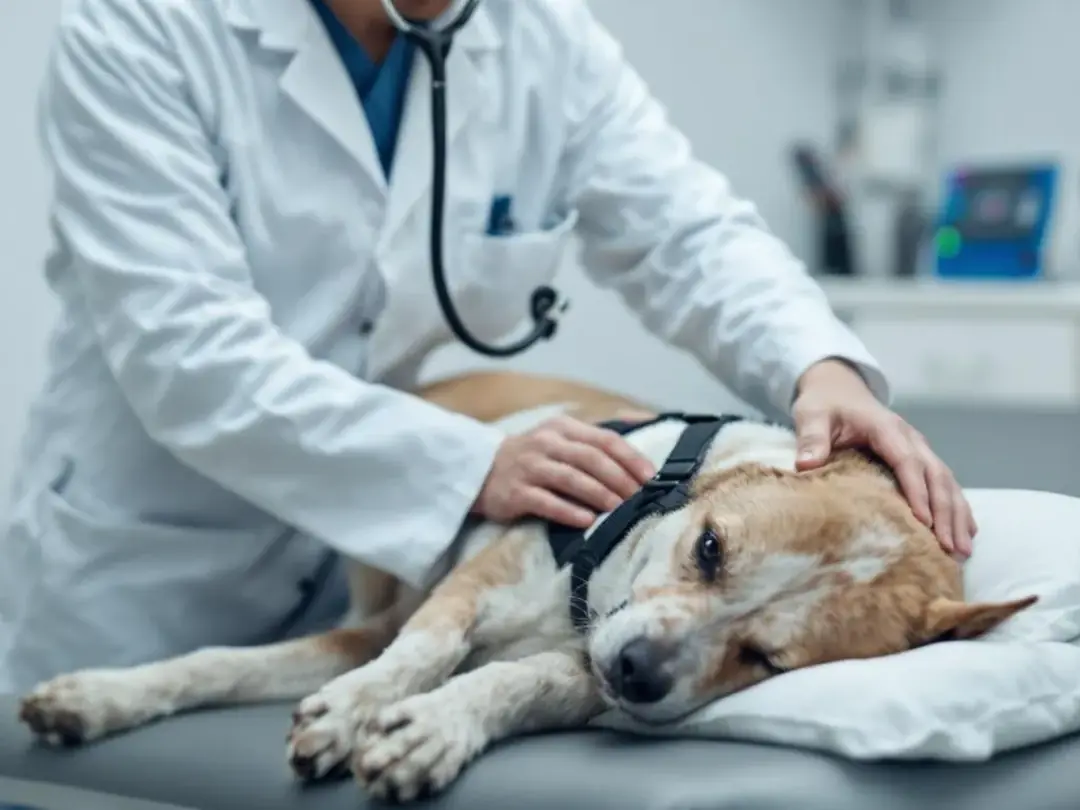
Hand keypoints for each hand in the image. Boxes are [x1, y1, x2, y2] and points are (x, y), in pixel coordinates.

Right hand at [472, 415, 656, 527]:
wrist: (481, 470)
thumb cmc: (533, 458)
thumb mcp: (561, 439)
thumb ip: (595, 441)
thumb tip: (642, 444)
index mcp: (563, 427)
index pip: (604, 439)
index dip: (630, 458)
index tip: (650, 478)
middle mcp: (546, 443)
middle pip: (590, 458)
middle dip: (619, 479)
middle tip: (638, 499)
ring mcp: (529, 467)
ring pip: (571, 478)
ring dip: (599, 494)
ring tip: (619, 509)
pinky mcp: (515, 492)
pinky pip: (546, 501)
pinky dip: (569, 511)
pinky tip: (587, 521)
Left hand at [792, 359, 975, 556]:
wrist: (838, 387)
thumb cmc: (824, 404)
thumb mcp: (812, 415)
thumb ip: (811, 438)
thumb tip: (805, 464)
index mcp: (886, 428)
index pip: (907, 461)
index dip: (917, 491)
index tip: (924, 523)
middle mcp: (910, 437)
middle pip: (936, 475)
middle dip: (946, 512)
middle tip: (951, 548)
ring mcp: (919, 447)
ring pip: (947, 481)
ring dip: (958, 515)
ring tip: (963, 550)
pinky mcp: (920, 456)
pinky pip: (944, 482)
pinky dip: (957, 507)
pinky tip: (967, 531)